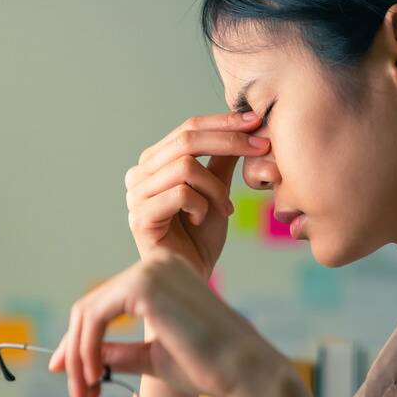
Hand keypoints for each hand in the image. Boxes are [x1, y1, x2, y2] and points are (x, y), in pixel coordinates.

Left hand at [48, 249, 283, 396]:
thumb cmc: (209, 366)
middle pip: (91, 306)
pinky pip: (94, 317)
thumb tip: (87, 358)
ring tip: (86, 392)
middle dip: (76, 352)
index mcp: (164, 275)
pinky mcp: (143, 285)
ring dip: (78, 356)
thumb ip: (121, 352)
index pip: (107, 303)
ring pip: (87, 312)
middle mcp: (156, 263)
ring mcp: (149, 269)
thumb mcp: (154, 357)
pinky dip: (86, 350)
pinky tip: (94, 377)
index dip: (80, 340)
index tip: (67, 372)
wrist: (244, 370)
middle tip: (77, 391)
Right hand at [124, 111, 269, 278]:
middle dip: (229, 141)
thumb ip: (221, 160)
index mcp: (154, 162)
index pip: (188, 128)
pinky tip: (201, 219)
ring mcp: (135, 195)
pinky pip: (181, 194)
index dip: (223, 122)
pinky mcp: (140, 217)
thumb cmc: (201, 236)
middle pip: (186, 141)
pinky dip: (202, 205)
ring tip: (224, 208)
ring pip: (185, 167)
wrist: (193, 276)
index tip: (256, 121)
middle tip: (260, 149)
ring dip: (216, 188)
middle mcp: (139, 174)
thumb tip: (243, 125)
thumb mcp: (216, 190)